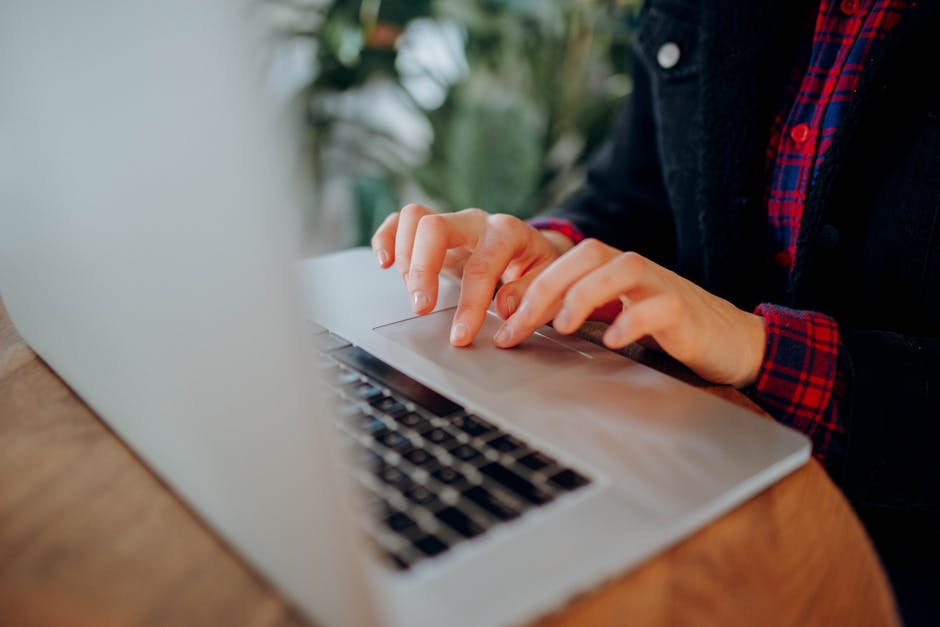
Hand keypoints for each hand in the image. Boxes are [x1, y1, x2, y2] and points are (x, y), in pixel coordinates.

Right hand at [371, 203, 573, 346]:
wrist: (533, 247)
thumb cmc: (537, 267)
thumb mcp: (548, 282)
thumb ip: (530, 296)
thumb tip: (504, 307)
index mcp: (508, 233)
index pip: (482, 266)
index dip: (469, 303)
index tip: (460, 335)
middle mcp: (476, 221)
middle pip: (436, 227)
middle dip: (422, 270)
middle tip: (421, 308)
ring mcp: (451, 220)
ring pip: (414, 218)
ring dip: (405, 258)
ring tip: (413, 292)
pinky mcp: (432, 227)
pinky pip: (400, 220)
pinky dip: (386, 239)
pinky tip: (384, 262)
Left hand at [493, 238, 766, 387]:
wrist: (733, 343)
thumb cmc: (665, 332)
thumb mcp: (613, 318)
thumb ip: (573, 314)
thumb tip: (515, 324)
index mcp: (611, 271)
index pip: (563, 263)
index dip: (527, 289)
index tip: (500, 327)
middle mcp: (635, 271)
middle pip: (585, 257)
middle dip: (543, 290)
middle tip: (516, 330)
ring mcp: (663, 287)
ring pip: (622, 268)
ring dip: (585, 294)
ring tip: (561, 326)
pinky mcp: (688, 312)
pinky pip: (660, 307)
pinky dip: (633, 320)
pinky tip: (613, 341)